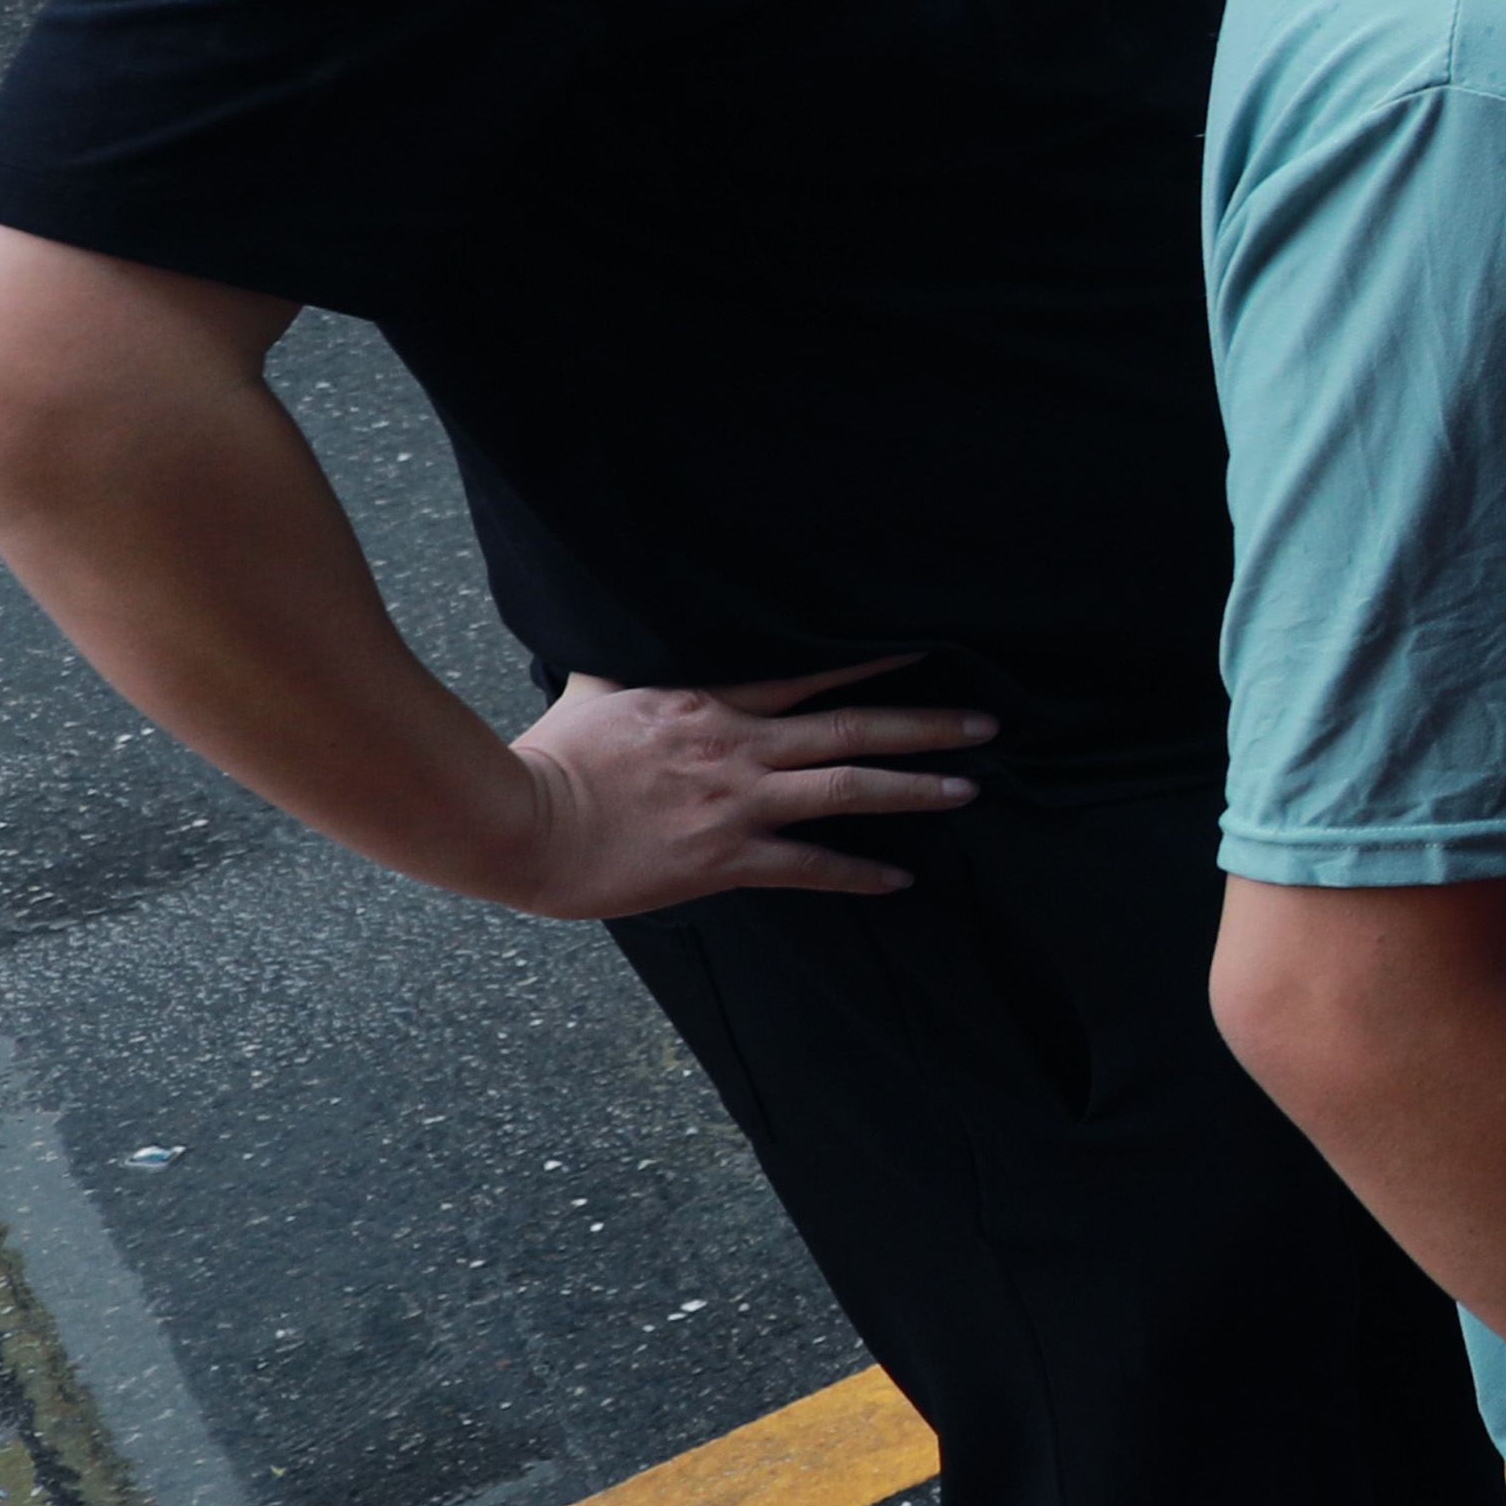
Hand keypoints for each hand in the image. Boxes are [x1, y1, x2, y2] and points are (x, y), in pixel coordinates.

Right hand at [470, 658, 983, 920]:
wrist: (516, 824)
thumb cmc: (548, 759)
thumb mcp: (594, 689)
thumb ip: (630, 664)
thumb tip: (631, 627)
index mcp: (708, 698)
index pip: (810, 670)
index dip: (873, 659)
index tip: (929, 651)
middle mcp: (737, 745)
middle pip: (853, 726)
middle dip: (928, 725)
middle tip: (988, 723)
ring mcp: (736, 802)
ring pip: (848, 789)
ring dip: (916, 788)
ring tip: (970, 788)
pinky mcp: (724, 858)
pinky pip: (810, 868)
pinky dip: (859, 873)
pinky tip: (899, 878)